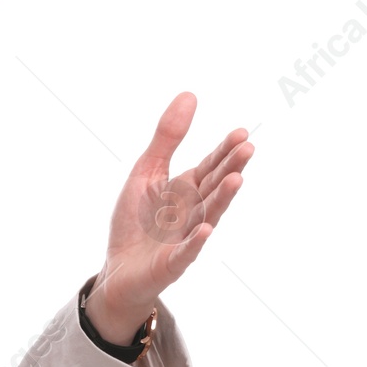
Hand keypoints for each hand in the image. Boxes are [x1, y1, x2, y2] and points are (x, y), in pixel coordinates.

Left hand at [88, 91, 253, 342]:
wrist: (119, 271)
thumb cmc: (135, 223)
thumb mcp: (146, 174)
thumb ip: (166, 139)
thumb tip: (189, 94)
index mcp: (186, 190)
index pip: (209, 166)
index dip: (224, 151)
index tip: (241, 133)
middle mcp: (191, 211)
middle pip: (212, 187)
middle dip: (228, 168)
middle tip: (247, 148)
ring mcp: (184, 238)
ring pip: (206, 215)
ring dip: (221, 198)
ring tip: (236, 179)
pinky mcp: (171, 263)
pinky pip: (185, 252)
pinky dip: (194, 241)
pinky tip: (204, 228)